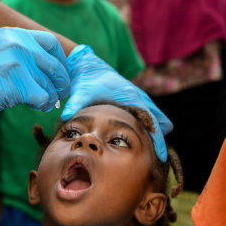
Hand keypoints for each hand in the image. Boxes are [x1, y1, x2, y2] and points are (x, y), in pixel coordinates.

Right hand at [0, 27, 70, 122]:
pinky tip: (38, 106)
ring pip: (50, 84)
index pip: (51, 42)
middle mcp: (19, 44)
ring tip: (46, 103)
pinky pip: (42, 97)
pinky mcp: (17, 84)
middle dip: (62, 82)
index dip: (61, 60)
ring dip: (51, 97)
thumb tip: (49, 71)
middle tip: (61, 93)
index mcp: (14, 34)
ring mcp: (18, 63)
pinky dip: (43, 104)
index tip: (61, 73)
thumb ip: (21, 54)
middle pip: (55, 65)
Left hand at [61, 46, 172, 161]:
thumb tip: (65, 116)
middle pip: (158, 121)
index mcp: (129, 96)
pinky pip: (150, 114)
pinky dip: (152, 126)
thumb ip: (75, 103)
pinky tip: (147, 141)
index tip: (160, 154)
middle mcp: (138, 96)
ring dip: (157, 132)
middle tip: (161, 158)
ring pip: (157, 117)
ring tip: (156, 154)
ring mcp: (139, 97)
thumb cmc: (87, 81)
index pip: (150, 119)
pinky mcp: (137, 99)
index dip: (157, 137)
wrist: (90, 67)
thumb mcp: (80, 92)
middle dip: (160, 139)